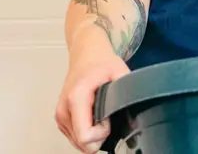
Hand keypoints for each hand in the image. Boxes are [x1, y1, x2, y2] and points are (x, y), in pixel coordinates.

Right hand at [55, 25, 129, 152]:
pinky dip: (87, 134)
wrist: (86, 54)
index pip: (85, 135)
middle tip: (109, 118)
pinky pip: (75, 138)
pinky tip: (96, 119)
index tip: (111, 120)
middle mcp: (64, 110)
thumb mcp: (119, 71)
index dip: (102, 134)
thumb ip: (127, 91)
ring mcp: (60, 116)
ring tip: (102, 116)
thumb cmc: (101, 61)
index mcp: (76, 98)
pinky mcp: (61, 119)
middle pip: (81, 143)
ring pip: (78, 143)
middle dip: (99, 137)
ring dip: (93, 136)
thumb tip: (137, 109)